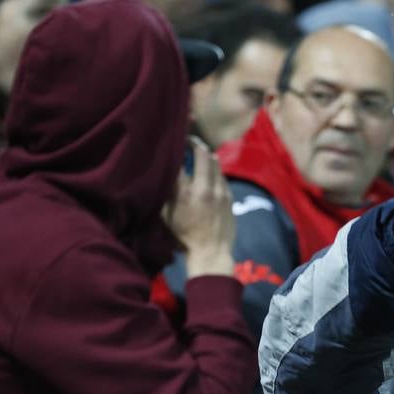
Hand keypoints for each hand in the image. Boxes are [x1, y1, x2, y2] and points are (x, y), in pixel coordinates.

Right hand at [165, 137, 235, 277]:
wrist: (211, 251)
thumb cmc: (183, 236)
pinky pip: (222, 176)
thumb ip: (167, 193)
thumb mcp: (166, 215)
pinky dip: (215, 171)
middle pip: (202, 155)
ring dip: (207, 156)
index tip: (174, 142)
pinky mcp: (229, 196)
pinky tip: (210, 171)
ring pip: (215, 164)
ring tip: (200, 153)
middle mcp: (203, 188)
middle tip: (190, 141)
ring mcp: (219, 191)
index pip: (180, 161)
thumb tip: (165, 174)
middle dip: (196, 145)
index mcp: (184, 193)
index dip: (177, 148)